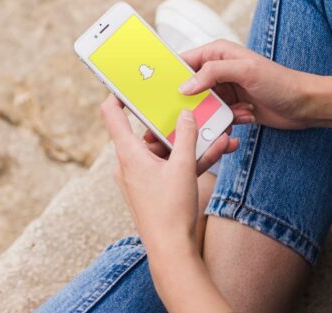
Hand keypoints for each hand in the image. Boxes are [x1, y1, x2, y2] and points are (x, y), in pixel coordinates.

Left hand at [100, 95, 226, 254]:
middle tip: (192, 105)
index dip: (118, 94)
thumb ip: (186, 136)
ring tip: (220, 132)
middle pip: (149, 130)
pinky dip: (192, 159)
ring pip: (167, 149)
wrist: (172, 251)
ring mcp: (142, 176)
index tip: (131, 80)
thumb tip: (185, 114)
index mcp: (128, 153)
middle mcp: (130, 163)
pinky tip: (219, 149)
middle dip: (176, 121)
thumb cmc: (171, 211)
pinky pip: (172, 165)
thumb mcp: (184, 167)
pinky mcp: (154, 188)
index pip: (112, 114)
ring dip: (192, 141)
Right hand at [178, 39, 314, 130]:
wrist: (305, 105)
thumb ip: (213, 73)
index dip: (170, 76)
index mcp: (218, 53)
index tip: (158, 92)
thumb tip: (185, 86)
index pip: (184, 62)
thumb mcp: (246, 71)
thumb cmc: (281, 82)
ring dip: (214, 115)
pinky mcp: (232, 108)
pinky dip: (227, 122)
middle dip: (190, 103)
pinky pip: (217, 118)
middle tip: (189, 114)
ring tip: (235, 112)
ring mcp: (225, 90)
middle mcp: (218, 70)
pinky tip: (247, 116)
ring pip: (203, 107)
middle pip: (189, 88)